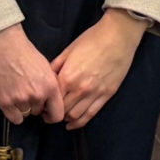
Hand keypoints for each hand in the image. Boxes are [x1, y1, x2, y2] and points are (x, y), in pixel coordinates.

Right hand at [0, 25, 64, 124]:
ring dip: (23, 107)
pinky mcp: (5, 102)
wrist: (4, 45)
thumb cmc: (25, 53)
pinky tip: (12, 100)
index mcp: (50, 86)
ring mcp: (20, 99)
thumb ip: (51, 86)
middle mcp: (37, 95)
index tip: (47, 113)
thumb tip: (52, 100)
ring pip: (26, 114)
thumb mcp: (47, 68)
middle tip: (28, 92)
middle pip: (39, 113)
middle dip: (35, 106)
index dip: (52, 115)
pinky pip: (14, 118)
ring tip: (18, 91)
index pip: (57, 115)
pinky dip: (13, 113)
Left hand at [52, 9, 148, 129]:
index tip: (41, 105)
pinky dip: (79, 122)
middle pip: (61, 110)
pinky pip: (91, 114)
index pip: (50, 99)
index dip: (44, 104)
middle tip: (48, 113)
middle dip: (52, 114)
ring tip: (61, 116)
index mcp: (67, 76)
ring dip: (65, 119)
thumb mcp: (69, 50)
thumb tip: (46, 78)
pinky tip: (72, 124)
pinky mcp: (107, 94)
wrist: (118, 36)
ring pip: (75, 115)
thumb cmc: (93, 39)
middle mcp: (80, 88)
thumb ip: (56, 66)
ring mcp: (94, 93)